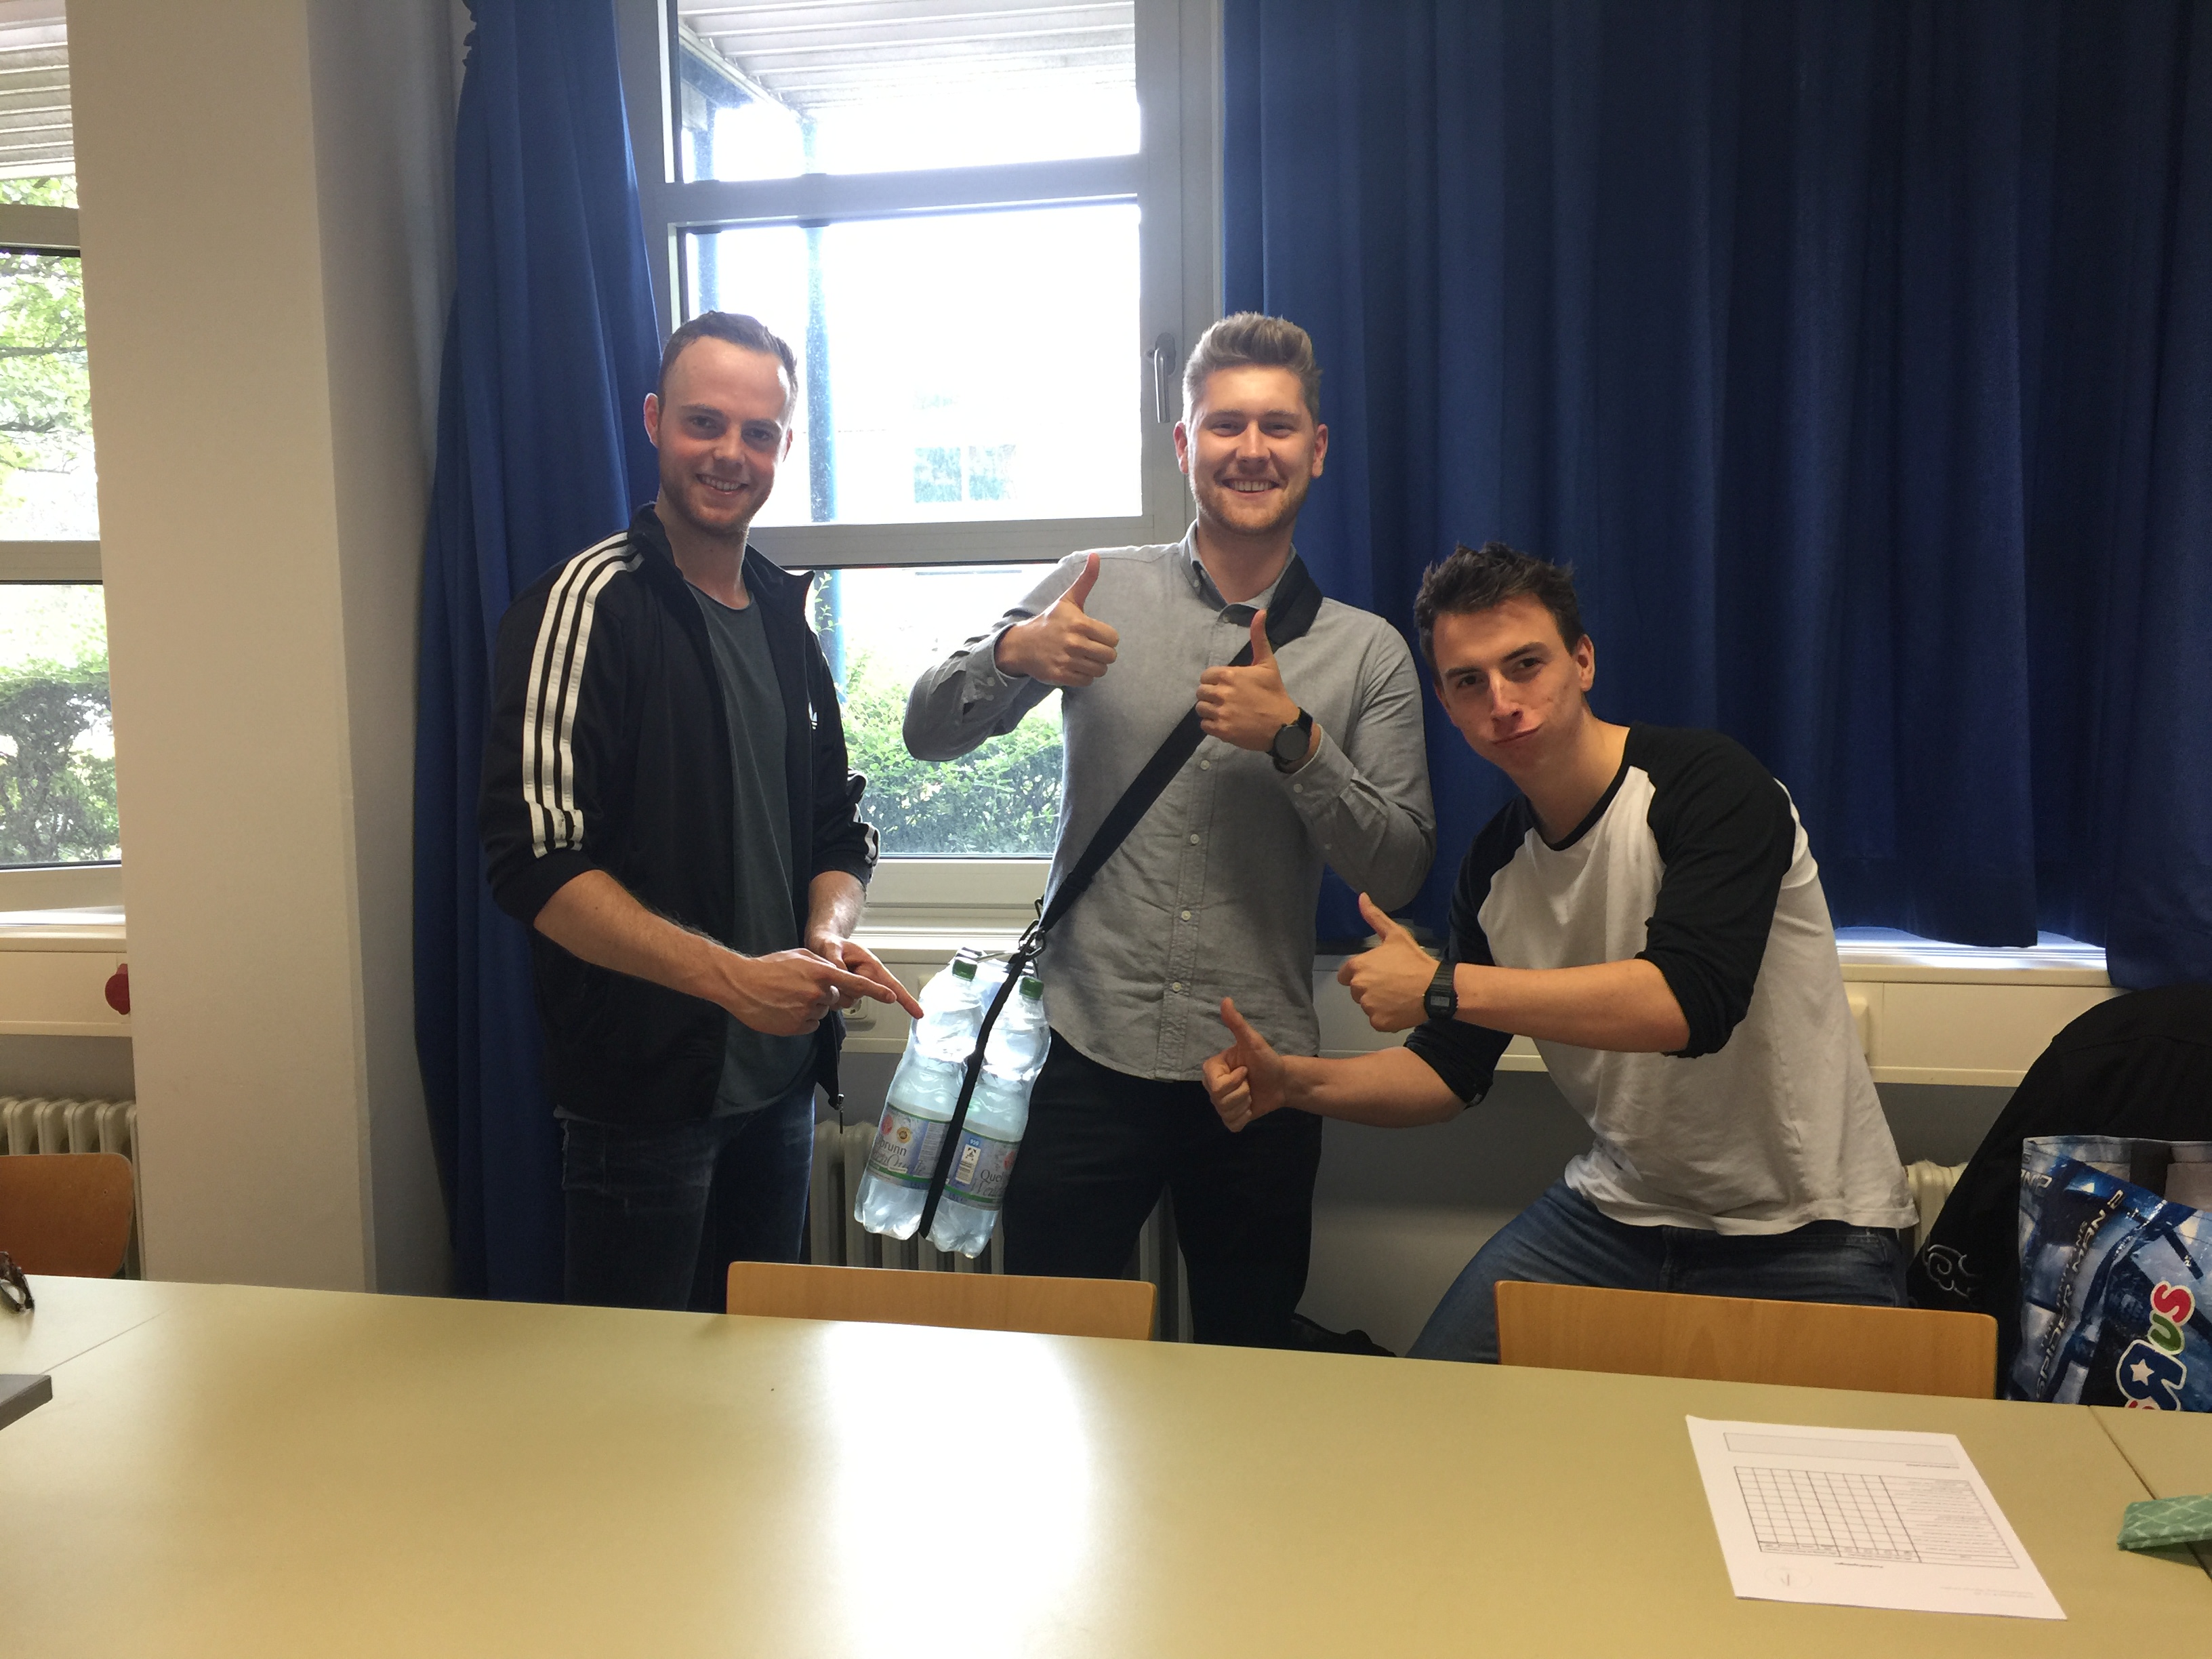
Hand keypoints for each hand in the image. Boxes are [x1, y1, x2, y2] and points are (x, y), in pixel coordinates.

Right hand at [723, 949, 892, 1035]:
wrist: (741, 985)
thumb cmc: (769, 967)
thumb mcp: (800, 956)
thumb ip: (823, 964)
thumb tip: (837, 973)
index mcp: (821, 974)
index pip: (855, 984)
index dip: (875, 991)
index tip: (891, 997)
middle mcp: (817, 994)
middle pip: (835, 999)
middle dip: (824, 994)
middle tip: (799, 986)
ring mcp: (807, 1012)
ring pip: (822, 1012)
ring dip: (811, 1006)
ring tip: (788, 996)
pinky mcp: (797, 1027)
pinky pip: (810, 1025)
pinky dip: (802, 1019)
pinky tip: (785, 1008)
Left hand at [805, 931, 925, 1017]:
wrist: (822, 944)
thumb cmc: (831, 944)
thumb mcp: (831, 948)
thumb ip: (836, 962)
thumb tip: (842, 976)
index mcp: (871, 965)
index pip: (893, 985)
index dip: (906, 1000)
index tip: (918, 1013)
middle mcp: (868, 977)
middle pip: (863, 995)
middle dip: (846, 988)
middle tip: (832, 971)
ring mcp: (859, 987)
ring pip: (850, 1001)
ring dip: (837, 992)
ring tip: (829, 974)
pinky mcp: (849, 993)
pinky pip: (841, 1003)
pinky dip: (831, 995)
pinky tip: (828, 982)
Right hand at [994, 551, 1119, 686]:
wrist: (1022, 644)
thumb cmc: (1050, 621)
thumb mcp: (1068, 600)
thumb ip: (1086, 580)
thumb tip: (1096, 555)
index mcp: (1080, 624)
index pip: (1113, 639)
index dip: (1107, 638)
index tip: (1095, 635)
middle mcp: (1074, 643)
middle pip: (1109, 656)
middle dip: (1102, 653)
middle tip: (1090, 648)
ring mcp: (1067, 661)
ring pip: (1099, 670)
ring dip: (1094, 666)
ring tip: (1082, 657)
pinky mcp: (1060, 676)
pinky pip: (1087, 681)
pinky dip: (1083, 676)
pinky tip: (1074, 666)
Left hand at [1196, 611, 1304, 754]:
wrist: (1283, 725)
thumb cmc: (1274, 693)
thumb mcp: (1267, 664)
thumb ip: (1258, 638)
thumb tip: (1261, 612)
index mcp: (1231, 675)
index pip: (1206, 676)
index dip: (1214, 681)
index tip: (1225, 686)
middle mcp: (1223, 693)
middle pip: (1201, 692)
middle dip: (1210, 695)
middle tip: (1224, 699)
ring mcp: (1222, 713)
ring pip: (1201, 709)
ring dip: (1209, 710)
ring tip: (1224, 711)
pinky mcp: (1222, 731)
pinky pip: (1204, 725)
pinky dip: (1212, 725)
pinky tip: (1225, 722)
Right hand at [1201, 997, 1287, 1132]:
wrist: (1282, 1080)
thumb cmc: (1266, 1059)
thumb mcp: (1253, 1041)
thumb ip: (1237, 1023)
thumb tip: (1226, 1000)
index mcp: (1212, 1069)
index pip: (1215, 1085)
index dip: (1234, 1081)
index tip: (1245, 1070)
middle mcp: (1212, 1087)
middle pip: (1219, 1100)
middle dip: (1241, 1092)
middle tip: (1250, 1083)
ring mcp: (1220, 1104)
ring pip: (1226, 1112)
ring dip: (1245, 1104)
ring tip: (1251, 1094)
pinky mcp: (1231, 1118)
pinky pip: (1232, 1124)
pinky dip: (1244, 1118)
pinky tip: (1250, 1107)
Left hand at [1335, 893, 1437, 1032]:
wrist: (1435, 988)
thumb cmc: (1414, 960)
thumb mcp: (1395, 934)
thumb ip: (1374, 917)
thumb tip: (1361, 897)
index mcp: (1358, 967)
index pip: (1345, 975)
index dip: (1360, 974)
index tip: (1377, 973)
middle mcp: (1358, 987)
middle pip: (1356, 991)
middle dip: (1369, 988)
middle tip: (1391, 983)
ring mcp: (1368, 1006)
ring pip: (1367, 1005)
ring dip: (1378, 1002)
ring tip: (1398, 995)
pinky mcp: (1378, 1022)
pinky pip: (1377, 1020)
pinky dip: (1386, 1017)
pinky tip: (1400, 1008)